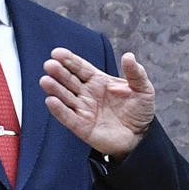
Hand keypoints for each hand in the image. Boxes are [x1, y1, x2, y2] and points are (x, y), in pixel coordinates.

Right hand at [40, 48, 154, 158]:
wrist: (141, 136)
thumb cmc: (139, 111)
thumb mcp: (143, 89)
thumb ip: (136, 73)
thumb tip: (129, 56)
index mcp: (99, 81)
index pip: (81, 68)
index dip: (69, 60)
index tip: (57, 53)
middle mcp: (87, 94)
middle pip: (69, 80)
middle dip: (59, 72)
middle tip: (50, 65)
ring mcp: (83, 110)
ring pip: (65, 97)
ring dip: (55, 89)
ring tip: (45, 80)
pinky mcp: (82, 126)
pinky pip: (67, 117)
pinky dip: (59, 109)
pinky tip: (51, 100)